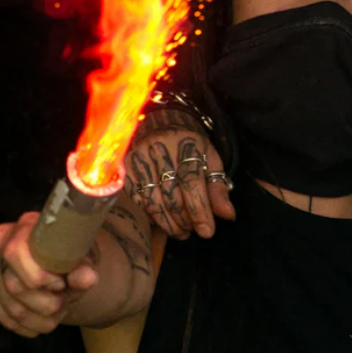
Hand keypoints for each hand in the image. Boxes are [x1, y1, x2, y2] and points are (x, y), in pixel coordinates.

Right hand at [0, 213, 98, 337]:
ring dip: (39, 318)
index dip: (39, 277)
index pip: (15, 253)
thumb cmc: (68, 262)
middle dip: (45, 303)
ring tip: (56, 312)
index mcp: (24, 226)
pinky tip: (40, 322)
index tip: (61, 285)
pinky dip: (26, 326)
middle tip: (63, 303)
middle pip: (13, 286)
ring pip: (10, 307)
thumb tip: (86, 278)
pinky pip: (2, 317)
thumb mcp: (81, 264)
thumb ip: (84, 270)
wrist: (59, 268)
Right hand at [124, 108, 233, 239]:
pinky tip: (162, 221)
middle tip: (194, 232)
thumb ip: (217, 187)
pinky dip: (150, 215)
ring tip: (181, 232)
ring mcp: (138, 158)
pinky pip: (137, 199)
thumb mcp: (210, 158)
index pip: (192, 183)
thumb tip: (227, 215)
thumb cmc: (190, 144)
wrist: (160, 120)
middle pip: (171, 195)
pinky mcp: (124, 168)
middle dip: (184, 220)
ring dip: (168, 223)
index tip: (207, 231)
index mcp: (186, 144)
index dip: (200, 210)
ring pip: (152, 200)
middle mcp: (159, 150)